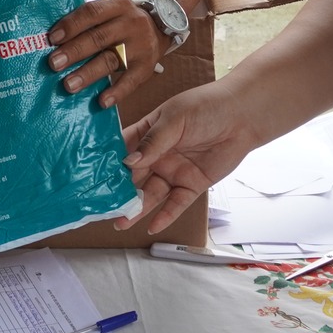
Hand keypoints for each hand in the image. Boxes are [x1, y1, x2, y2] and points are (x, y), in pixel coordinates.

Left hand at [48, 0, 164, 107]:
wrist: (160, 24)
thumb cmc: (122, 20)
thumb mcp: (110, 10)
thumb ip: (88, 21)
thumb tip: (54, 39)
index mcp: (118, 5)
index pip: (92, 12)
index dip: (71, 25)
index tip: (52, 39)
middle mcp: (130, 24)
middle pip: (99, 38)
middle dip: (74, 51)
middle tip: (53, 64)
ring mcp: (140, 46)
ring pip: (111, 60)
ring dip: (88, 73)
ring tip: (69, 85)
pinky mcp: (146, 67)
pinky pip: (130, 81)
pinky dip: (116, 92)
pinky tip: (101, 102)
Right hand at [116, 83, 262, 232]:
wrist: (242, 116)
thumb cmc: (206, 107)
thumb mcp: (175, 119)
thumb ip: (152, 142)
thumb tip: (128, 162)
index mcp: (148, 133)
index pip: (122, 150)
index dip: (108, 163)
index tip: (90, 177)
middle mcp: (158, 155)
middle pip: (133, 176)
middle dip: (118, 191)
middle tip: (102, 207)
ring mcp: (174, 171)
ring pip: (151, 194)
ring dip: (136, 208)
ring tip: (120, 221)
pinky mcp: (192, 184)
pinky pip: (176, 203)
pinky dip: (165, 215)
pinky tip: (151, 225)